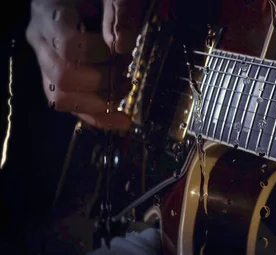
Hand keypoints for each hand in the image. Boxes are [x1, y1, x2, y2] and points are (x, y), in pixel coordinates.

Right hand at [26, 0, 142, 129]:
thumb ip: (118, 13)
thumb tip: (121, 47)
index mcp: (51, 14)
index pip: (68, 45)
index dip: (99, 54)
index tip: (120, 50)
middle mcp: (41, 40)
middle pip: (62, 78)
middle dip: (102, 81)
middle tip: (125, 71)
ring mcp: (45, 61)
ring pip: (60, 98)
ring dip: (100, 102)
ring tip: (125, 87)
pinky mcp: (56, 78)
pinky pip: (69, 105)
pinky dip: (97, 117)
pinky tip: (121, 121)